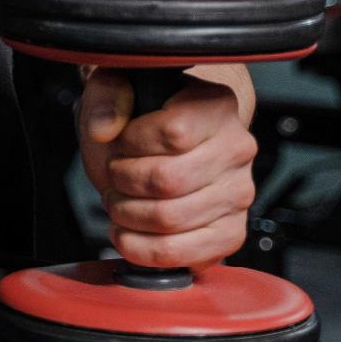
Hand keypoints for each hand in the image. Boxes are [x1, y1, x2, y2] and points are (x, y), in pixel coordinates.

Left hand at [77, 66, 256, 271]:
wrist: (173, 138)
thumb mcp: (118, 87)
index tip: (119, 142)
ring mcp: (238, 193)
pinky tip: (129, 234)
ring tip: (118, 203)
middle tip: (113, 178)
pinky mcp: (231, 231)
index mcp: (216, 106)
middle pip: (168, 181)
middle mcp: (236, 149)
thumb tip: (102, 128)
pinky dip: (145, 251)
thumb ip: (106, 95)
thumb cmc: (145, 115)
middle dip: (123, 183)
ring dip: (128, 216)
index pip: (173, 133)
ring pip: (171, 220)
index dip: (131, 142)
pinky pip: (186, 254)